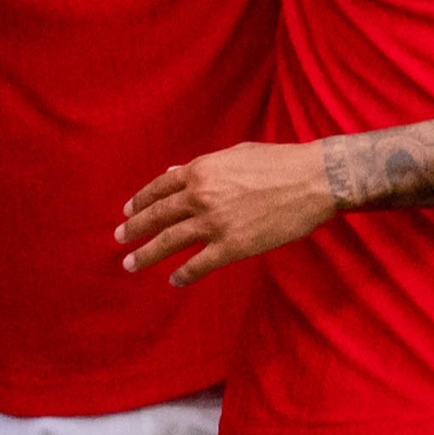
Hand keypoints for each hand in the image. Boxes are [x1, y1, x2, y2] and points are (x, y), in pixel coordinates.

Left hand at [117, 140, 341, 281]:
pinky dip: (183, 274)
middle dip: (134, 229)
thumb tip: (174, 174)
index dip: (140, 201)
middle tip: (119, 239)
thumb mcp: (235, 155)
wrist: (314, 180)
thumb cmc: (279, 162)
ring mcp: (215, 223)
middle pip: (157, 216)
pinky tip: (174, 280)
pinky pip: (199, 264)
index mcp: (201, 170)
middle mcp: (201, 196)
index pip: (159, 188)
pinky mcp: (233, 246)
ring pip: (169, 242)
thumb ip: (202, 167)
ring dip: (146, 255)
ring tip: (131, 264)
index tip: (128, 212)